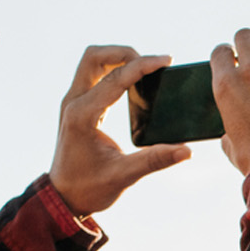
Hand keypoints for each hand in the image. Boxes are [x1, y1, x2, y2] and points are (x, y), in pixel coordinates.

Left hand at [52, 46, 194, 215]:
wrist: (63, 198)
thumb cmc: (88, 189)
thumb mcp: (123, 176)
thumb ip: (154, 160)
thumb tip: (186, 151)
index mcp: (82, 115)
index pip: (115, 78)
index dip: (143, 66)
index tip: (166, 61)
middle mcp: (73, 103)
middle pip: (95, 56)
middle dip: (125, 53)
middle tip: (152, 64)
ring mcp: (73, 102)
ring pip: (92, 61)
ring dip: (118, 58)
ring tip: (145, 69)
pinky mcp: (77, 106)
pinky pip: (94, 75)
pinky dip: (114, 70)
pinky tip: (133, 82)